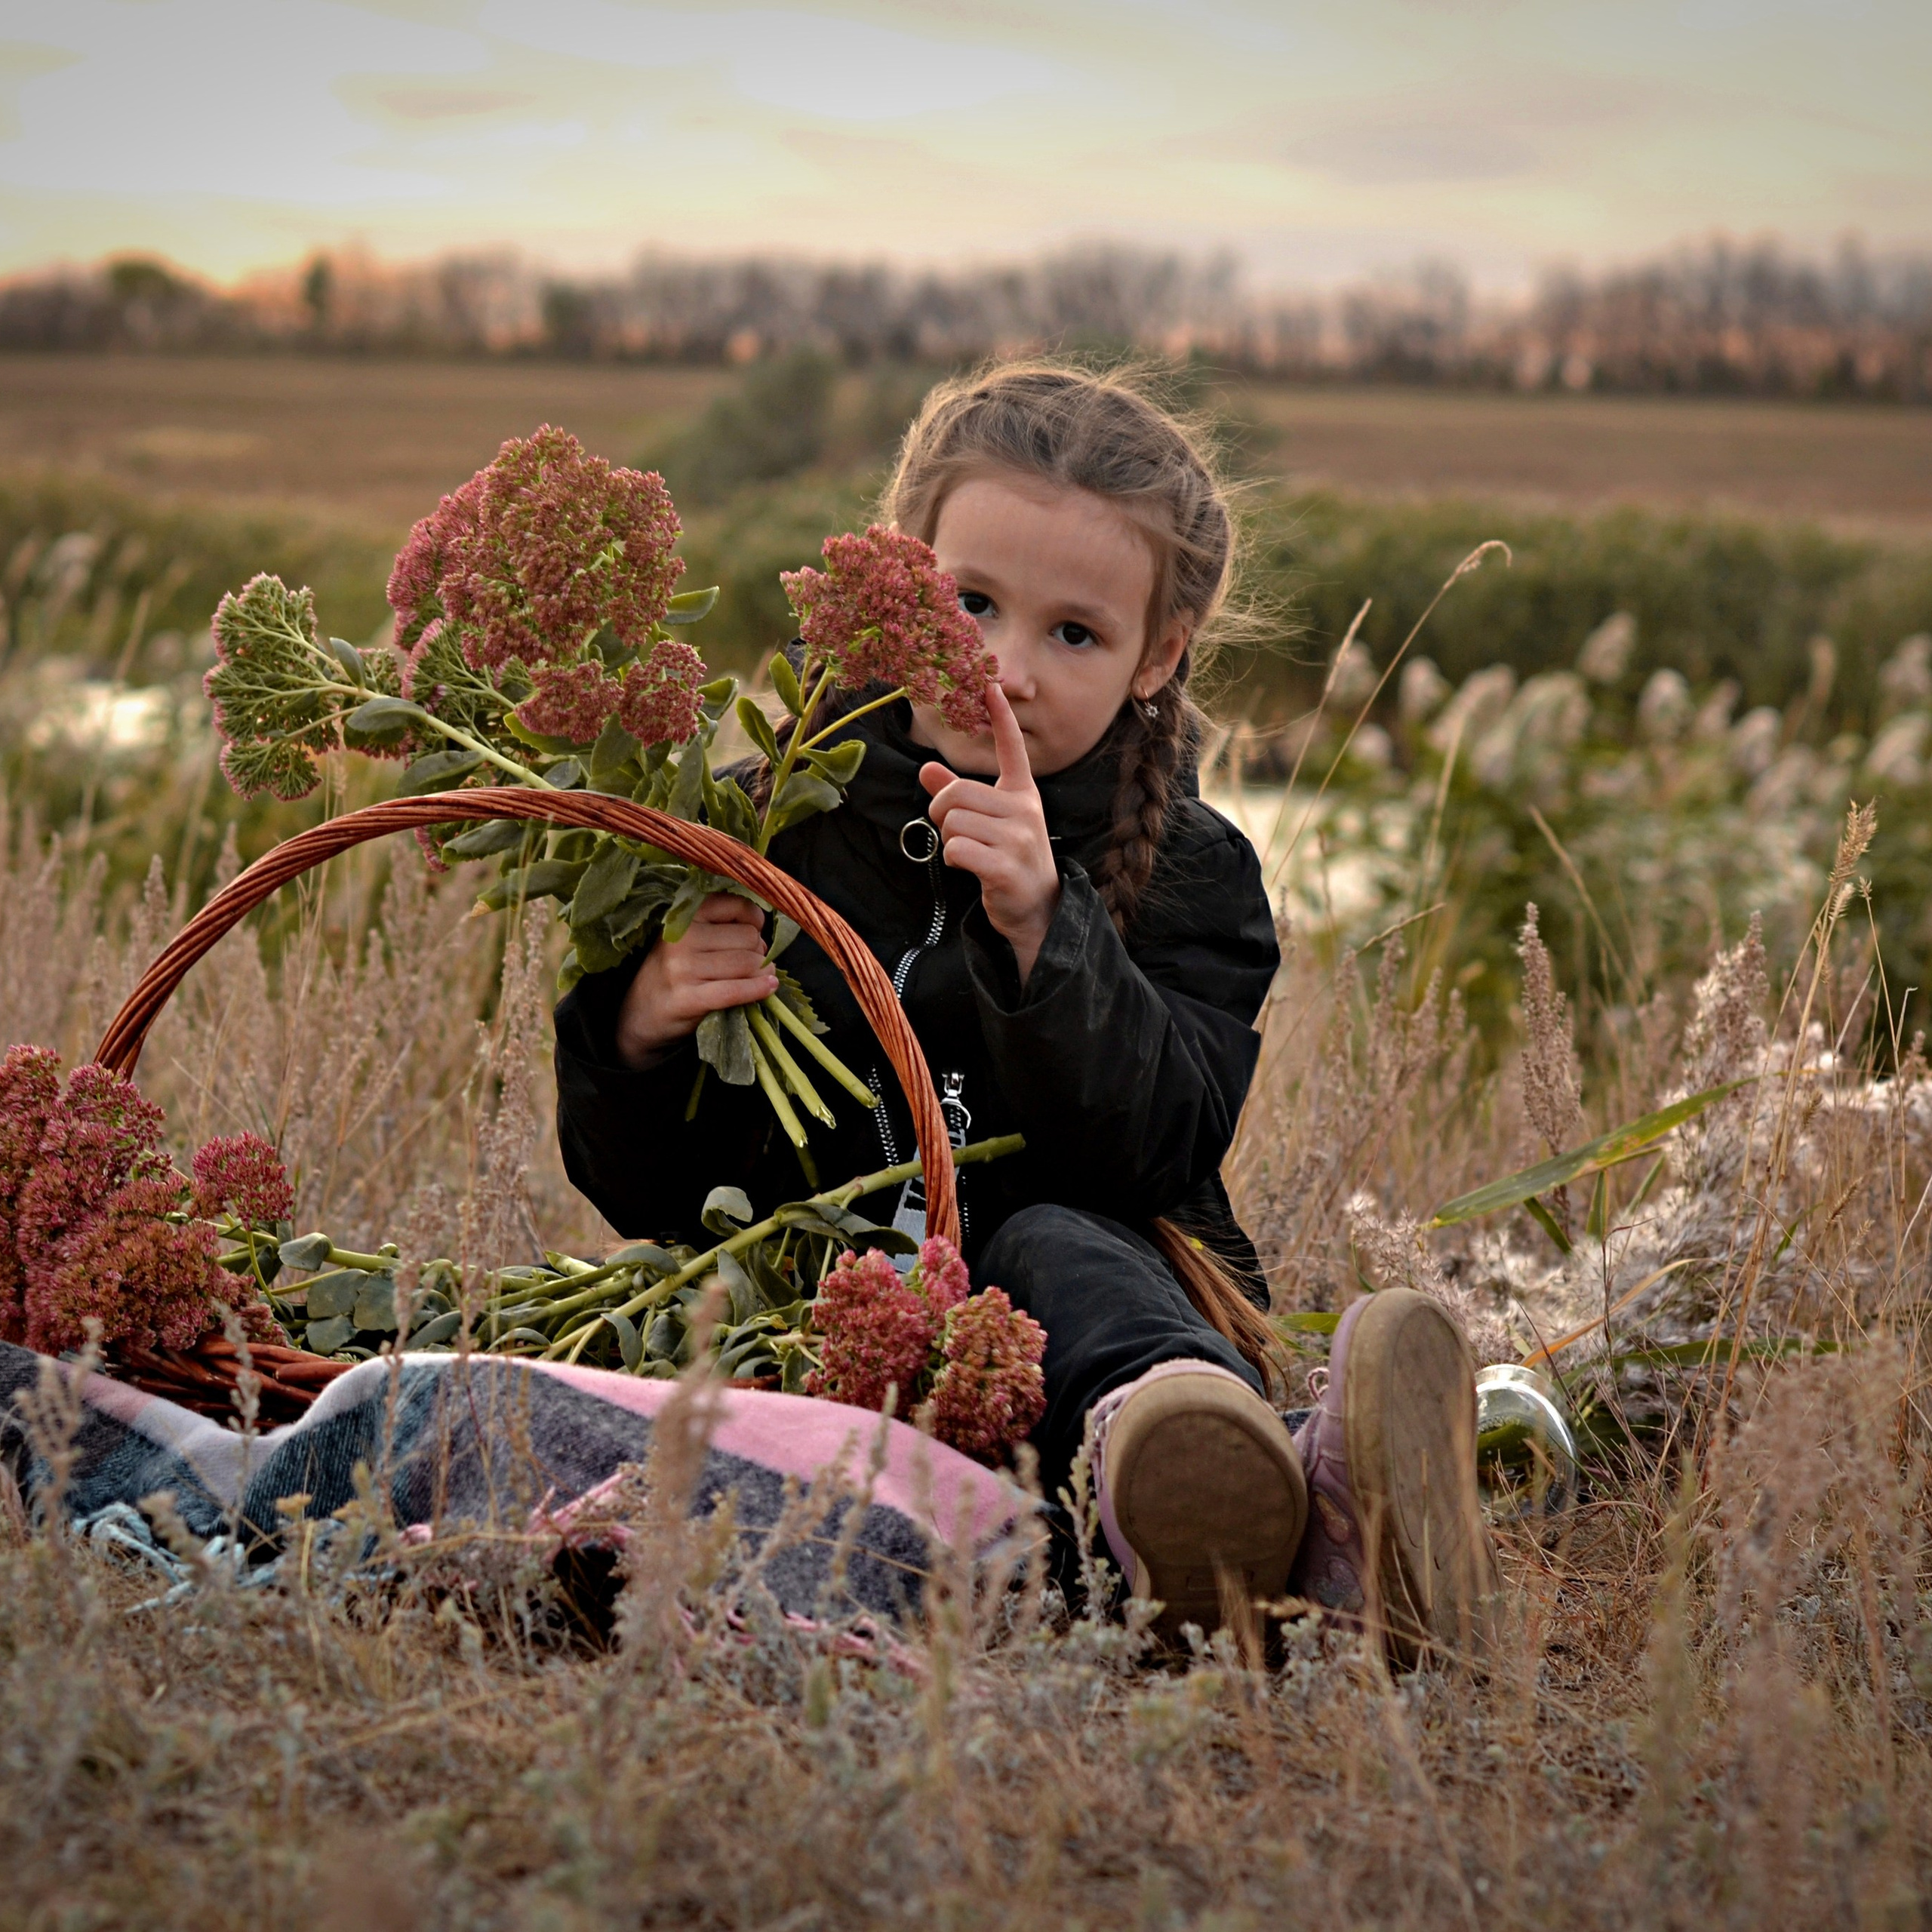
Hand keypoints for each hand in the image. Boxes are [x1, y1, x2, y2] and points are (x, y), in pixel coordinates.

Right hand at [616, 893, 775, 1069]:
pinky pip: (736, 990)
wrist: (639, 1015)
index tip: (753, 933)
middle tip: (750, 963)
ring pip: (748, 964)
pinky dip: (758, 990)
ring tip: (758, 978)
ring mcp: (684, 968)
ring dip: (762, 973)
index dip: (754, 920)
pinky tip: (769, 988)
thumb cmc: (672, 973)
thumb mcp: (687, 938)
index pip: (738, 906)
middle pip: (748, 938)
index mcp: (684, 915)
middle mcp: (682, 938)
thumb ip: (719, 926)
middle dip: (758, 951)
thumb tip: (765, 933)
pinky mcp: (689, 998)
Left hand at [918, 683, 1059, 983]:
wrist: (1038, 911)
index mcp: (1022, 794)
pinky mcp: (1006, 866)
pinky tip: (971, 868)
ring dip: (947, 840)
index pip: (1011, 749)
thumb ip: (958, 796)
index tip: (990, 686)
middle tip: (952, 831)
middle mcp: (1024, 810)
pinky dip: (953, 859)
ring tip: (968, 853)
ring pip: (952, 821)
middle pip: (956, 792)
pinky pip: (956, 848)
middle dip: (941, 812)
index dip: (1000, 718)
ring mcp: (1018, 838)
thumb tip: (926, 770)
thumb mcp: (990, 824)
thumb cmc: (1009, 861)